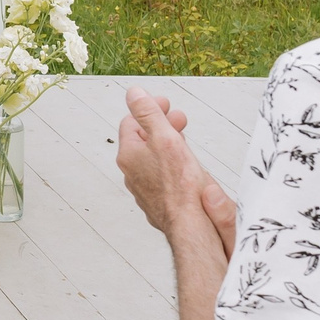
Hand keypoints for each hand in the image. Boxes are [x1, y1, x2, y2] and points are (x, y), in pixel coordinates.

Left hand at [117, 87, 233, 259]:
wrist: (191, 226)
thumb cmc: (180, 186)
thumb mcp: (165, 138)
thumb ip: (148, 114)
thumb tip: (133, 93)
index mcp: (128, 155)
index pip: (131, 122)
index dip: (149, 110)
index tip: (166, 105)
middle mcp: (131, 173)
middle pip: (143, 141)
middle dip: (161, 126)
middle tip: (179, 120)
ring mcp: (144, 189)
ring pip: (153, 160)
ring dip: (168, 145)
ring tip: (184, 141)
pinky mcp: (158, 202)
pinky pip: (162, 177)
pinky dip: (172, 166)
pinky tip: (186, 168)